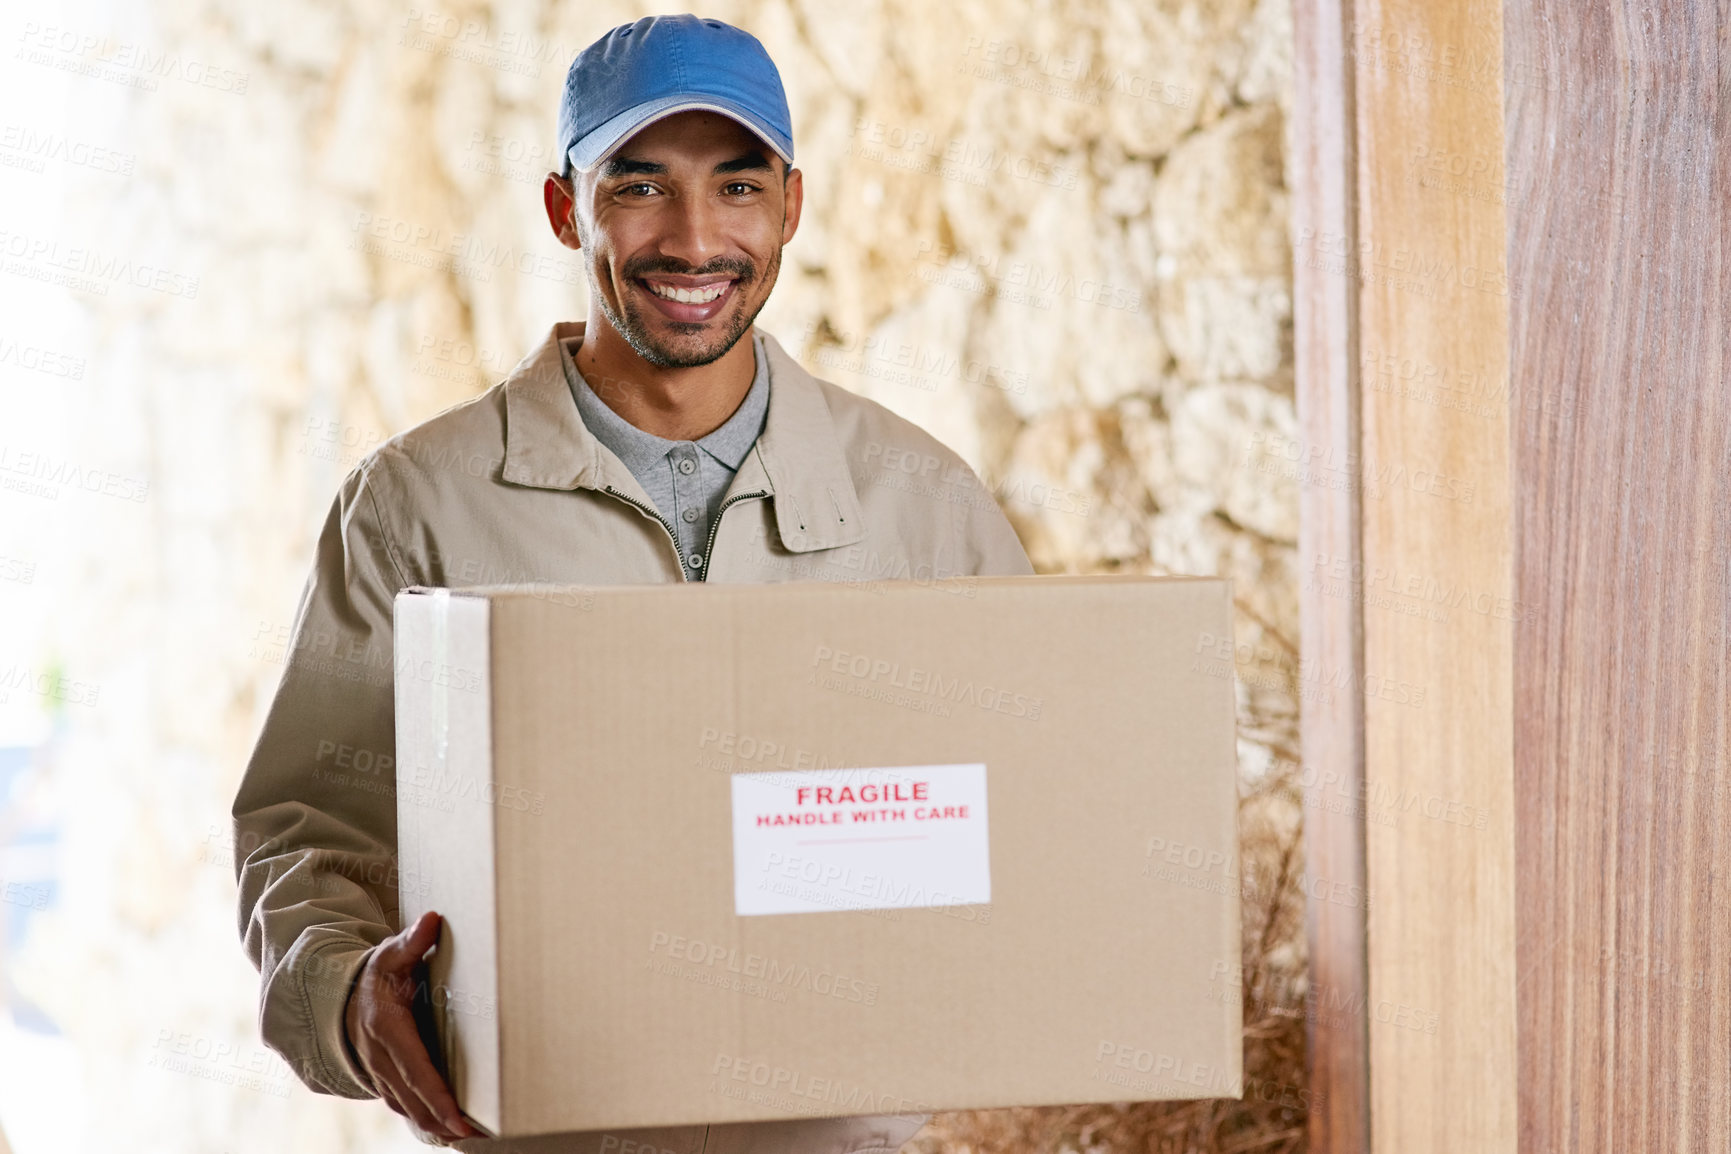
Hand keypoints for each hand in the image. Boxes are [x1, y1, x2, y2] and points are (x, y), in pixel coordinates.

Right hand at [344, 911, 478, 1141]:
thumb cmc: (377, 974)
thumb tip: (433, 920)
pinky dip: (426, 1121)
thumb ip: (413, 941)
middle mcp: (380, 1057)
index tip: (460, 1118)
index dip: (438, 1096)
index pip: (416, 1068)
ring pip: (409, 1108)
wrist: (341, 997)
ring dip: (438, 1126)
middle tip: (479, 1137)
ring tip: (473, 1139)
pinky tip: (450, 1131)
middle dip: (445, 1120)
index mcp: (386, 1028)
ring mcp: (380, 1073)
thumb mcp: (392, 954)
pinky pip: (405, 1106)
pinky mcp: (385, 1080)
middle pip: (414, 1098)